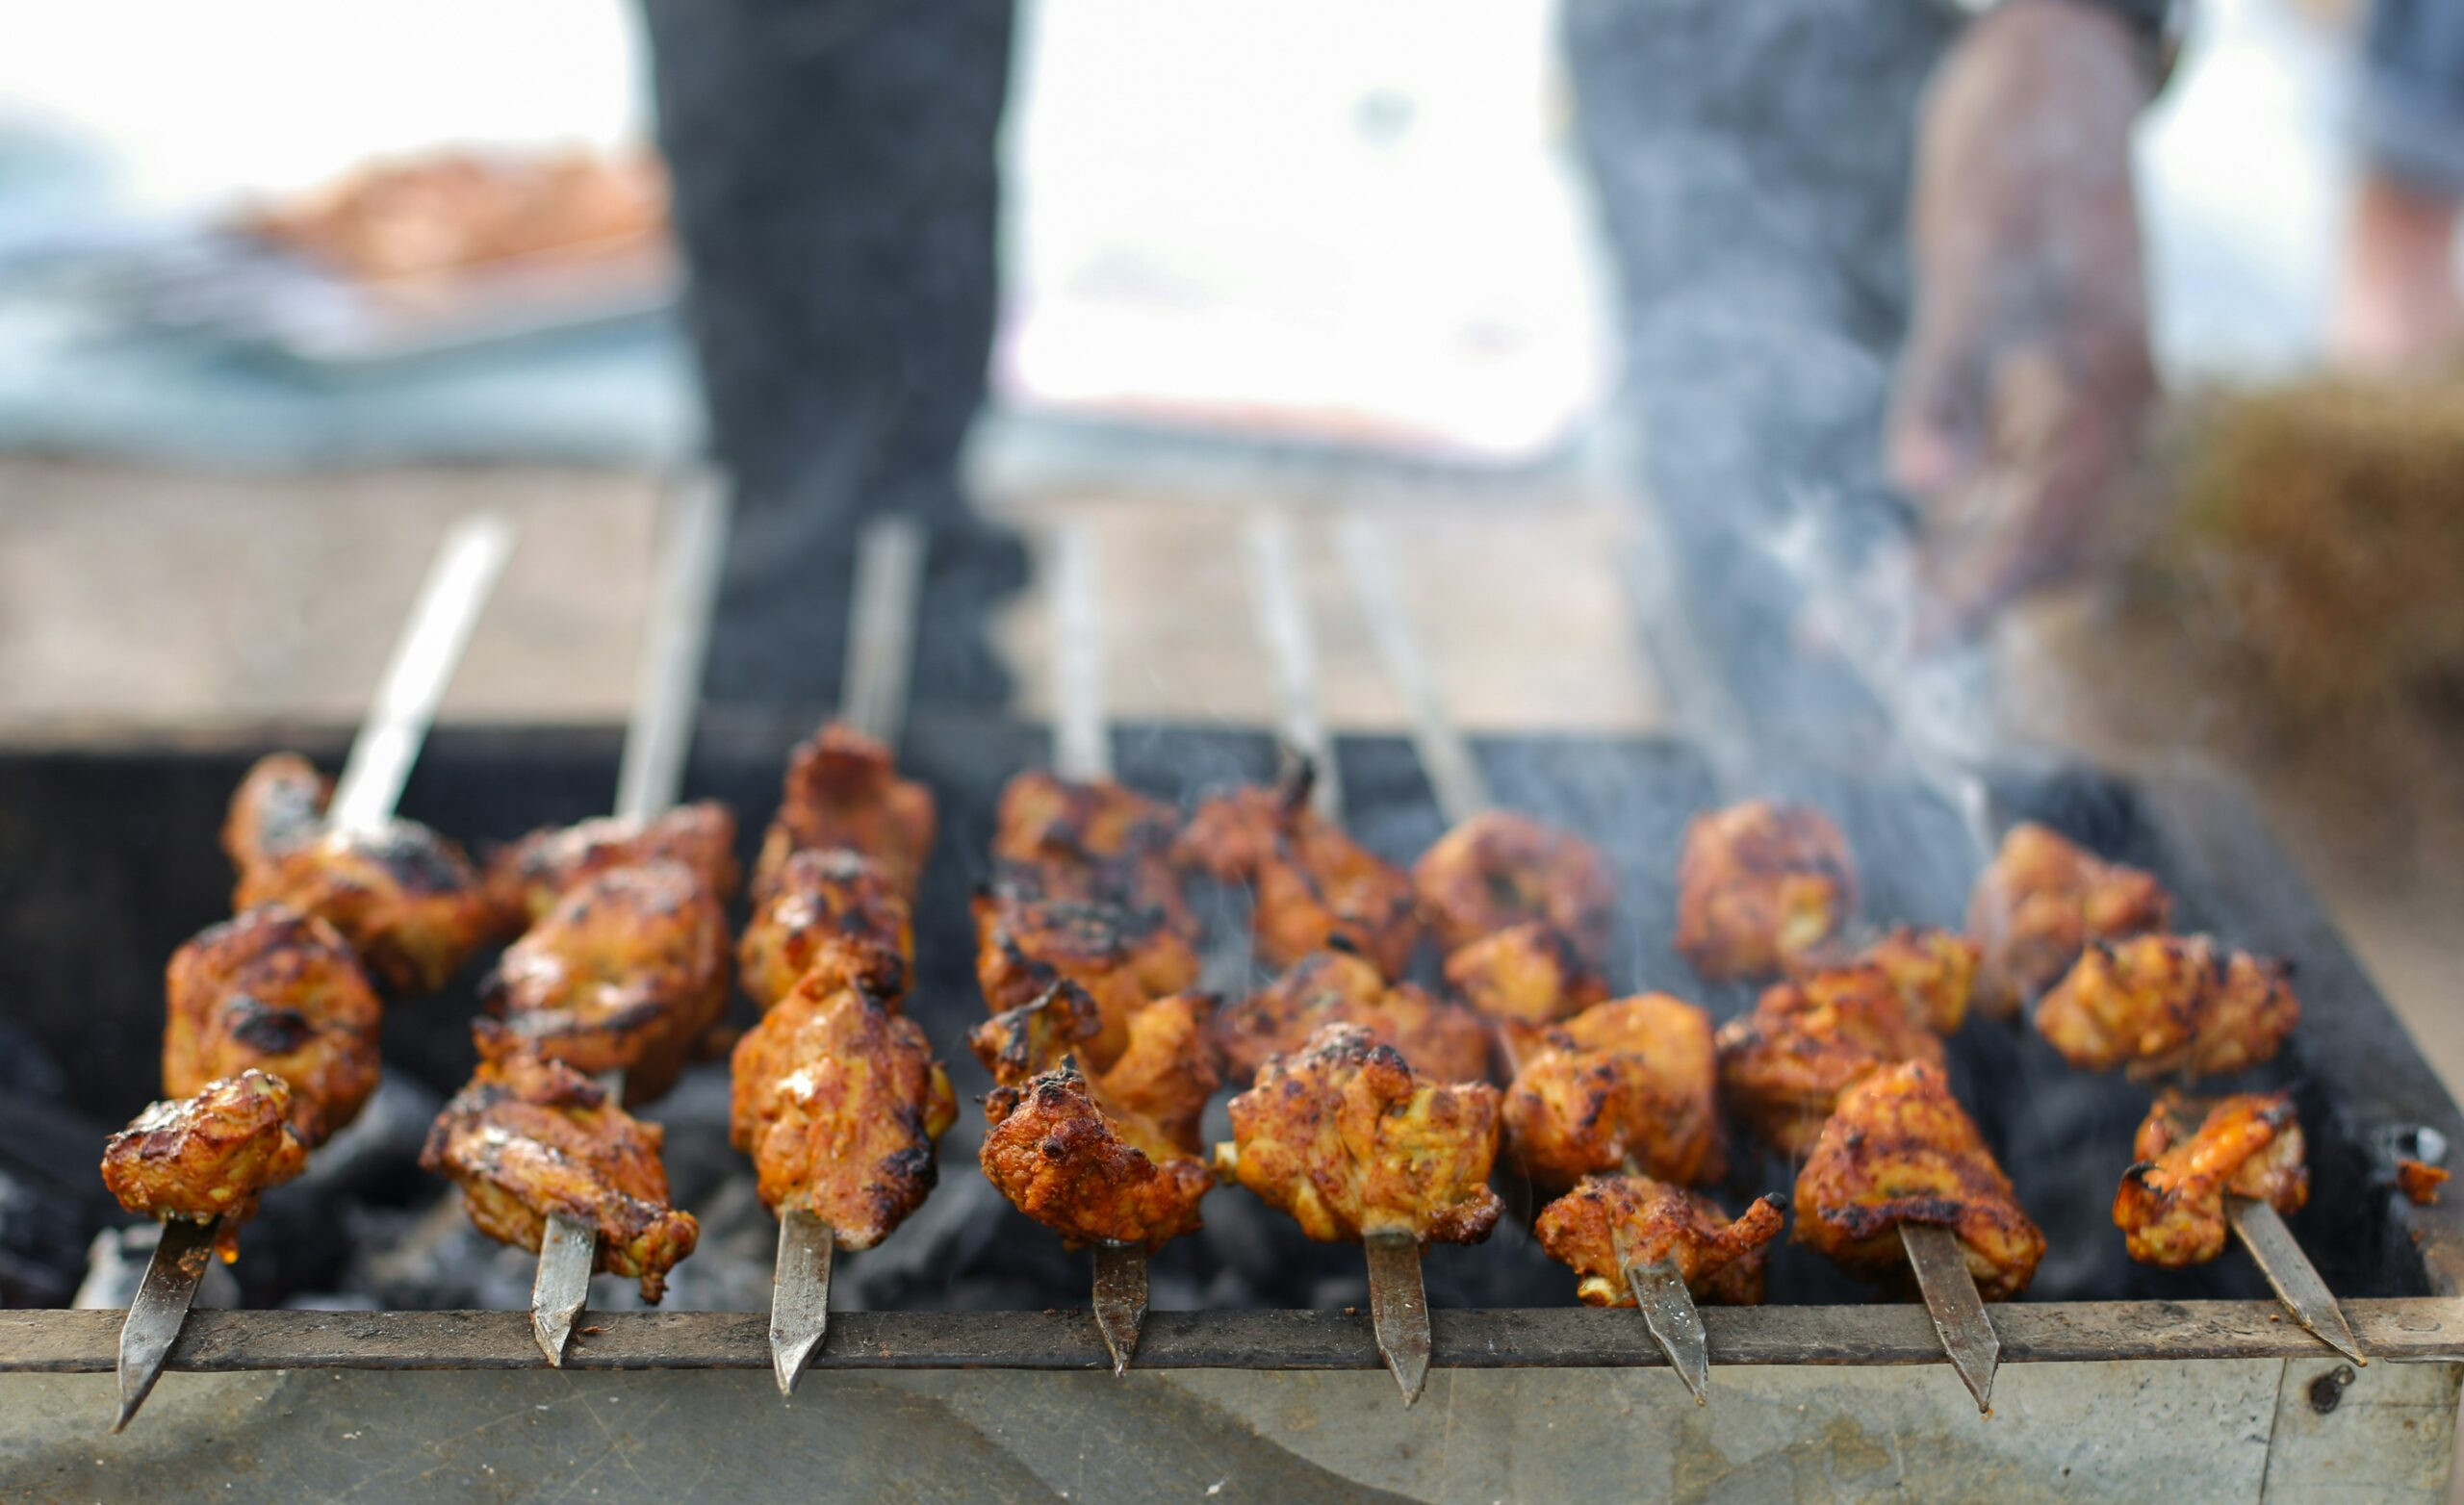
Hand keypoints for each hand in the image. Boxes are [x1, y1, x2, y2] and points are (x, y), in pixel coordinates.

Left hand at [1886, 0, 2157, 640]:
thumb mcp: (1974, 272)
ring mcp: (2065, 414)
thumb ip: (1944, 378)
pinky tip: (1853, 577)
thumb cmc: (2016, 172)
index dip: (1990, 589)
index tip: (1927, 644)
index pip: (2057, 522)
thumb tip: (1919, 482)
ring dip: (1923, 584)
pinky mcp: (2025, 403)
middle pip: (2028, 544)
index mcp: (2113, 394)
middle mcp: (2100, 419)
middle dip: (1949, 605)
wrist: (2044, 93)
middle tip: (1863, 658)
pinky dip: (1919, 536)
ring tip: (1833, 634)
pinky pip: (1976, 492)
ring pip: (1995, 527)